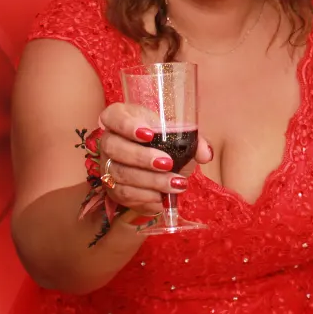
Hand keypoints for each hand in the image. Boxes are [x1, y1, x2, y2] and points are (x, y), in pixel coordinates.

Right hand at [93, 102, 212, 214]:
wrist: (157, 167)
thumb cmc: (163, 143)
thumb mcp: (177, 136)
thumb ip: (194, 141)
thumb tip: (206, 153)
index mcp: (121, 117)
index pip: (114, 116)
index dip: (127, 125)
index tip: (149, 134)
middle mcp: (109, 140)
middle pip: (114, 147)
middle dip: (142, 157)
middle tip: (168, 163)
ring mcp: (107, 165)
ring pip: (120, 174)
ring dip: (150, 181)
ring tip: (176, 183)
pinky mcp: (113, 187)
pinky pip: (125, 194)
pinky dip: (146, 197)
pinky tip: (164, 197)